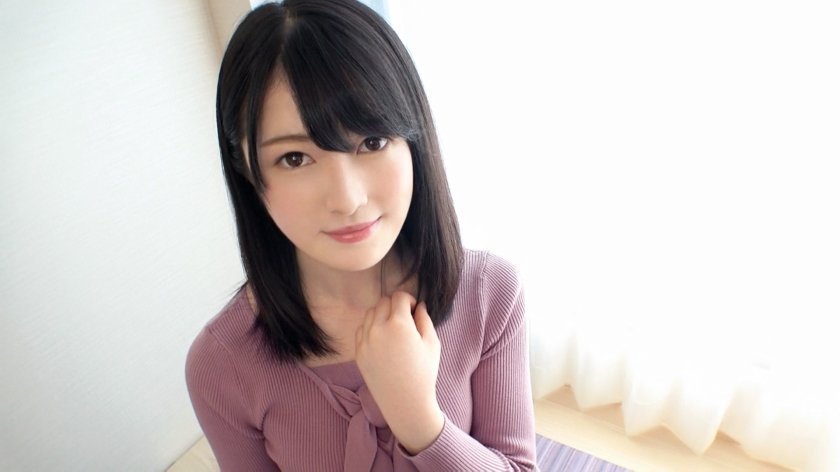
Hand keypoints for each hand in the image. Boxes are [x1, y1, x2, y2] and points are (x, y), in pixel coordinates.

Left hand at [354, 291, 443, 453]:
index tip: (413, 310)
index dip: (408, 299)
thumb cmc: (424, 373)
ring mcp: (365, 341)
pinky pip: (362, 329)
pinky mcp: (358, 352)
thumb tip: (418, 305)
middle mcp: (378, 329)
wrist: (405, 402)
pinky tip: (383, 339)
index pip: (399, 296)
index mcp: (399, 325)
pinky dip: (371, 328)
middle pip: (383, 302)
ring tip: (393, 329)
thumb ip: (424, 319)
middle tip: (405, 319)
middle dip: (395, 306)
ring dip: (382, 314)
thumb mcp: (432, 343)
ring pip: (370, 313)